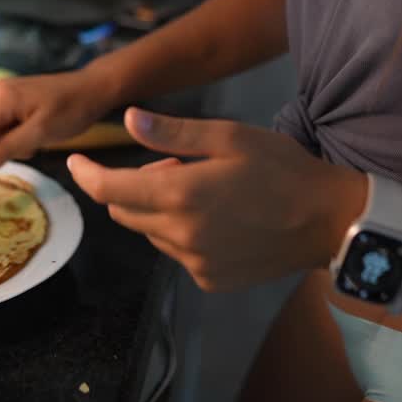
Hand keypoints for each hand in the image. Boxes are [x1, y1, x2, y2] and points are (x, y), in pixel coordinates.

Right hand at [0, 65, 114, 176]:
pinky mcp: (13, 105)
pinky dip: (18, 140)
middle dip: (0, 150)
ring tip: (39, 137)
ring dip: (12, 146)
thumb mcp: (41, 132)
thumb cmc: (71, 109)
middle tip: (32, 144)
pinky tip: (38, 134)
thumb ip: (8, 147)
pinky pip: (4, 131)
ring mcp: (4, 100)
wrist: (93, 90)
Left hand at [67, 108, 366, 291]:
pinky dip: (181, 232)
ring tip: (201, 187)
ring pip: (150, 232)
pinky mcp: (210, 280)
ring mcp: (194, 263)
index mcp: (179, 194)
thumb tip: (127, 120)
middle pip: (125, 211)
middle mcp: (179, 235)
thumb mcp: (228, 136)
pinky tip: (216, 217)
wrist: (327, 220)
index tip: (74, 160)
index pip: (109, 189)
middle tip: (173, 161)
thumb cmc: (280, 167)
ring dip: (157, 209)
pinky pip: (176, 252)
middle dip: (130, 185)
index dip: (87, 174)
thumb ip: (172, 133)